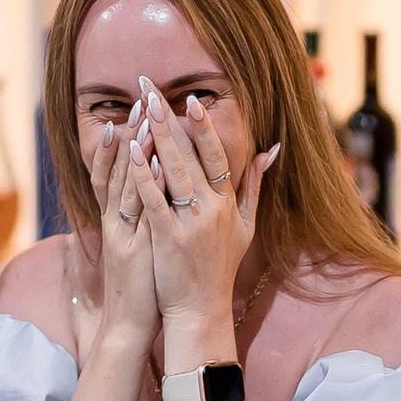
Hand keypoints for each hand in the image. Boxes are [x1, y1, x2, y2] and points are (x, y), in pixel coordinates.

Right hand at [69, 108, 159, 361]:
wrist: (130, 326)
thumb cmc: (141, 288)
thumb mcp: (139, 248)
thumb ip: (140, 221)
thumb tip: (148, 199)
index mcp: (119, 220)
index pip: (119, 173)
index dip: (125, 143)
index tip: (137, 113)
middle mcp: (116, 221)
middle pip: (118, 170)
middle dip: (129, 135)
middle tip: (140, 101)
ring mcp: (121, 233)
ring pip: (124, 184)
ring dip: (132, 150)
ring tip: (140, 118)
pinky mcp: (132, 248)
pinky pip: (137, 210)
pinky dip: (143, 183)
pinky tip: (152, 160)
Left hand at [126, 77, 277, 328]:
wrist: (201, 311)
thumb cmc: (219, 269)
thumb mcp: (246, 228)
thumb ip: (254, 187)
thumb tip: (269, 152)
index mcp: (228, 204)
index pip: (216, 155)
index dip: (203, 126)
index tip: (190, 98)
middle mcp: (212, 209)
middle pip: (191, 156)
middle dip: (171, 120)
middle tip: (152, 89)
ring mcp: (191, 223)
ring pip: (174, 171)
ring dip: (158, 137)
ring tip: (142, 109)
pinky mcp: (169, 238)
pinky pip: (155, 200)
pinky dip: (144, 175)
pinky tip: (132, 152)